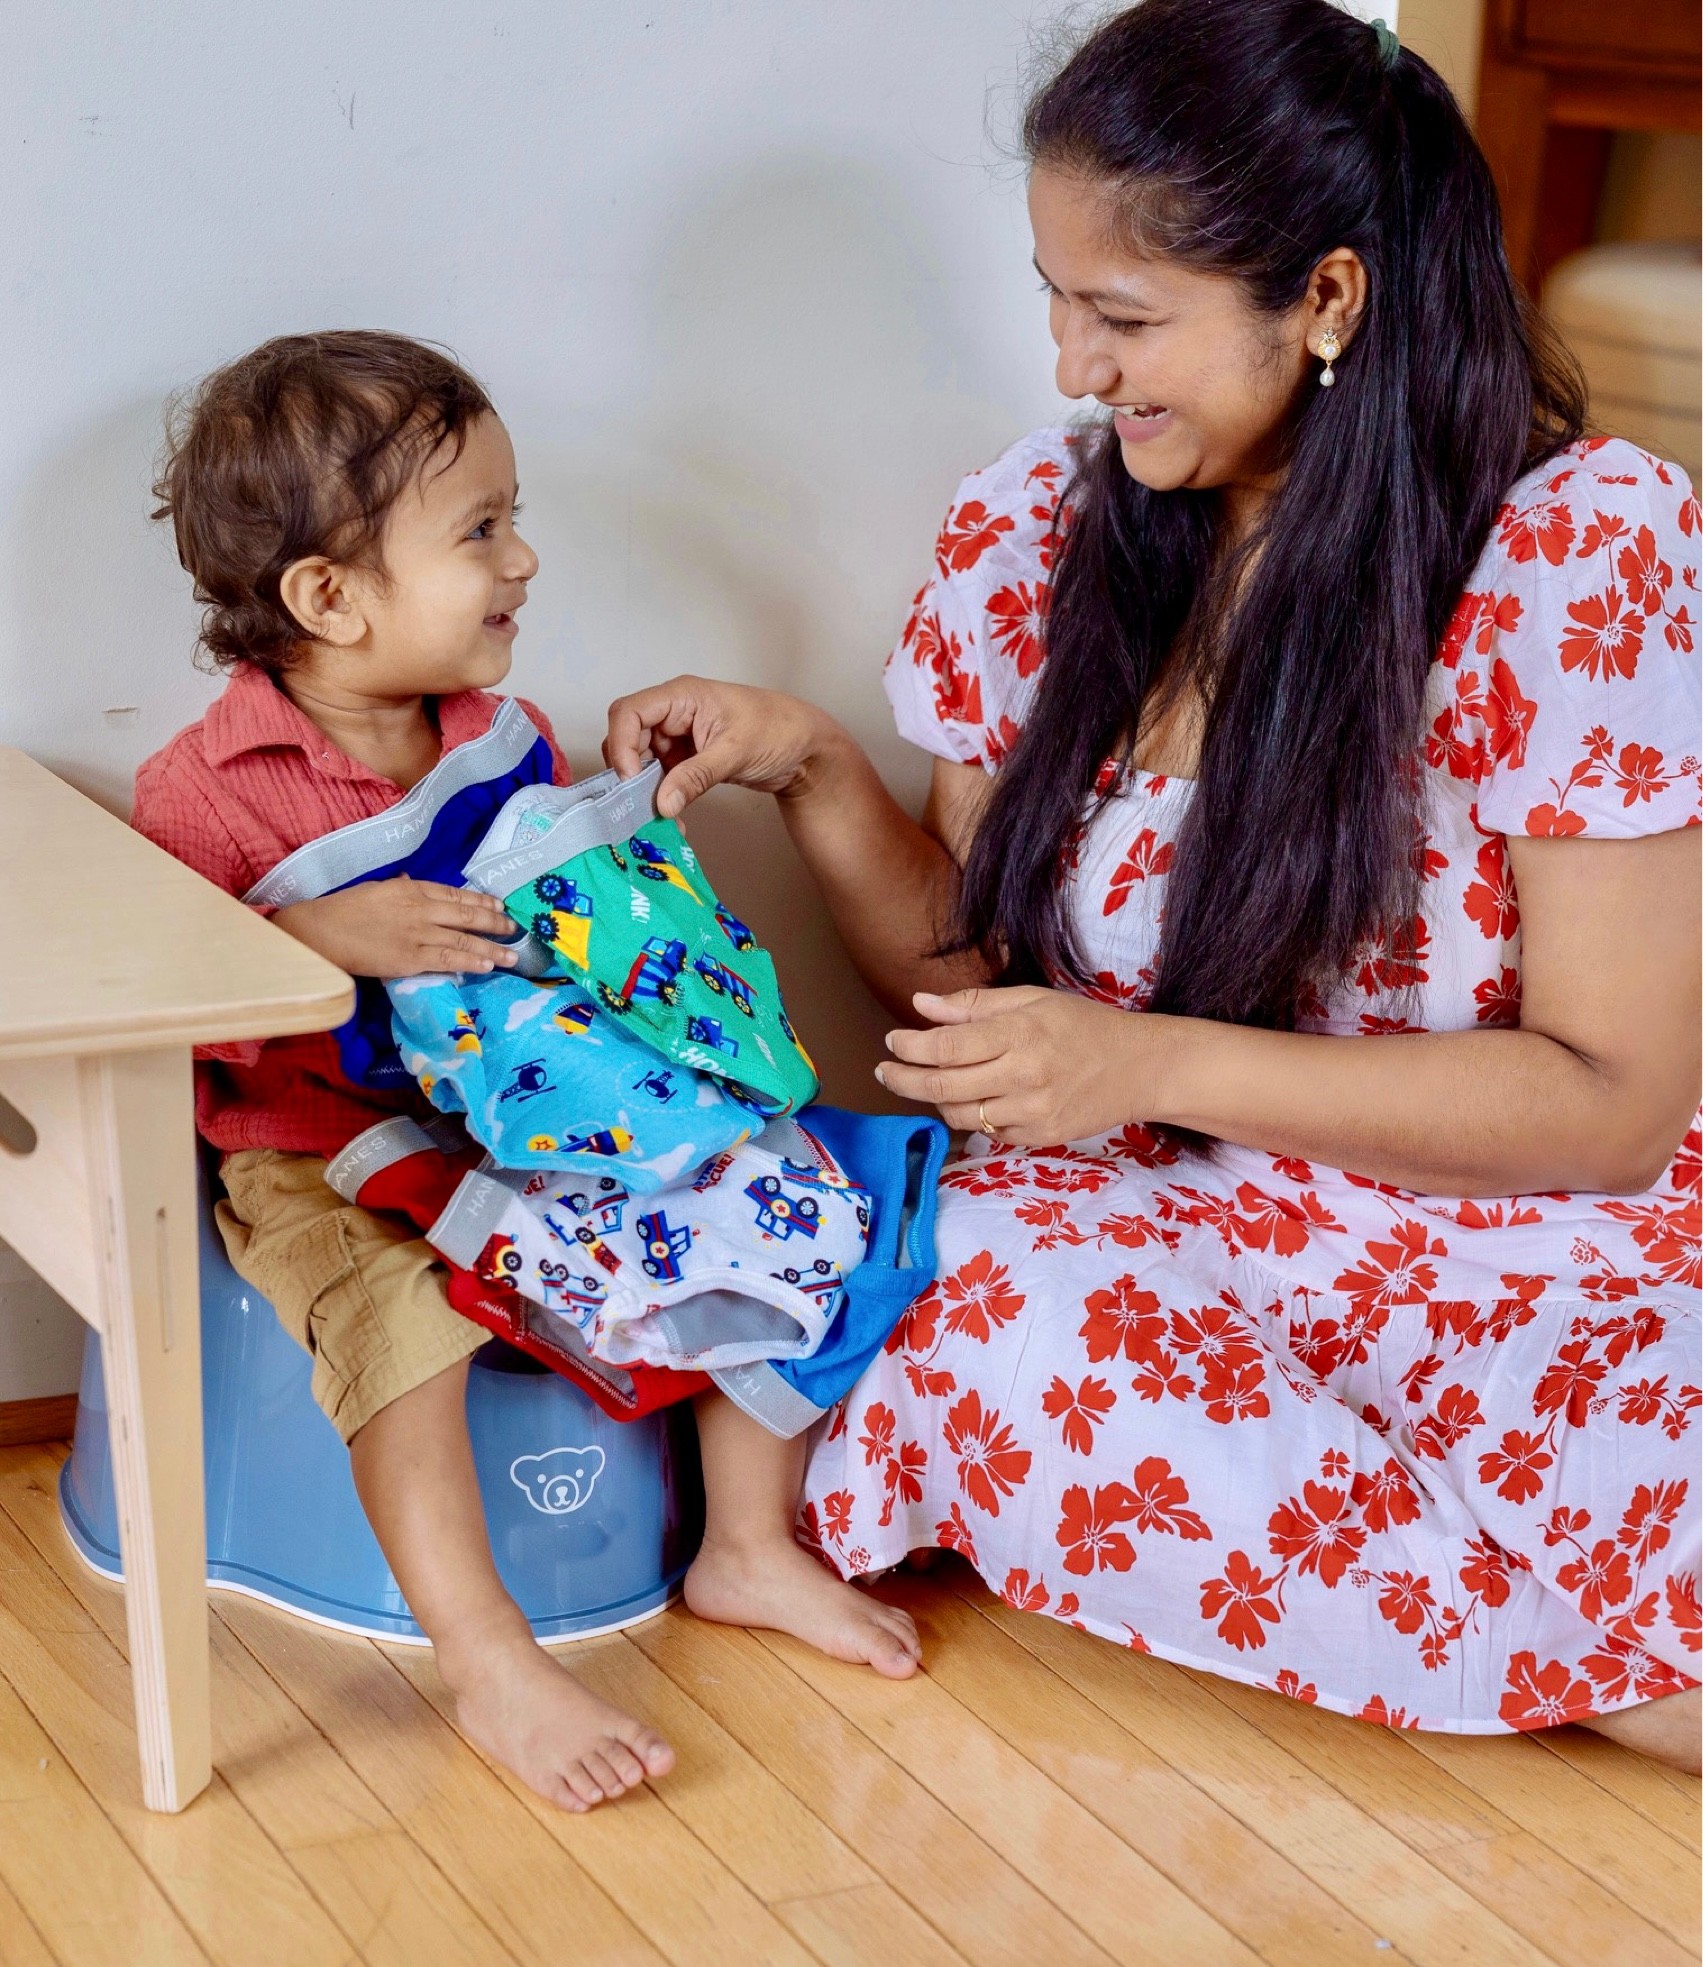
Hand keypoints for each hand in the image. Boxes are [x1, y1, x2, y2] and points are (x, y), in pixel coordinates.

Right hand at [274, 878, 521, 978]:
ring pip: (463, 939)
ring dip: (491, 948)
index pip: (455, 893)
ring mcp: (417, 934)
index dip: (480, 900)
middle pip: (466, 914)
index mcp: (411, 889)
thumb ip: (400, 888)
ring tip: (511, 955)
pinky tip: (485, 965)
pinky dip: (469, 961)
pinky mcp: (410, 959)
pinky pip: (446, 959)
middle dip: (494, 922)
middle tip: (514, 929)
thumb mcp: (376, 889)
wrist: (320, 930)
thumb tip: (413, 882)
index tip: (499, 905)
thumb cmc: (344, 909)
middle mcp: (420, 909)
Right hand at [604, 675, 844, 817]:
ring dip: (645, 792)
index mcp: (682, 696)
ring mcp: (679, 738)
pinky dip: (662, 799)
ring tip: (658, 818)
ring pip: (642, 764)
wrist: (806, 750)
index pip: (629, 712)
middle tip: (639, 804)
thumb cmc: (779, 730)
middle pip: (628, 739)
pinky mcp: (686, 761)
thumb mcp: (735, 752)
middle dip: (630, 773)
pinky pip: (661, 780)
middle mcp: (674, 714)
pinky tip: (672, 819)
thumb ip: (695, 777)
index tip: (630, 778)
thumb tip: (662, 803)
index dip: (621, 744)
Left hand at [876, 986, 1175, 1146]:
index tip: (891, 1041)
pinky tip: (977, 1097)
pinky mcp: (1040, 1138)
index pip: (945, 1046)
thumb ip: (975, 1005)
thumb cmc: (1084, 1025)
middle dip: (902, 1079)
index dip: (909, 1046)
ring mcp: (1031, 1113)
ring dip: (936, 1098)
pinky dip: (974, 1115)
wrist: (1139, 1068)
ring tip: (933, 1080)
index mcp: (1019, 1034)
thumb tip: (922, 1004)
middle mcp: (1022, 1076)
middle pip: (941, 1086)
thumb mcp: (1033, 1000)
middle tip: (885, 1071)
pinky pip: (988, 1131)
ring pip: (959, 1115)